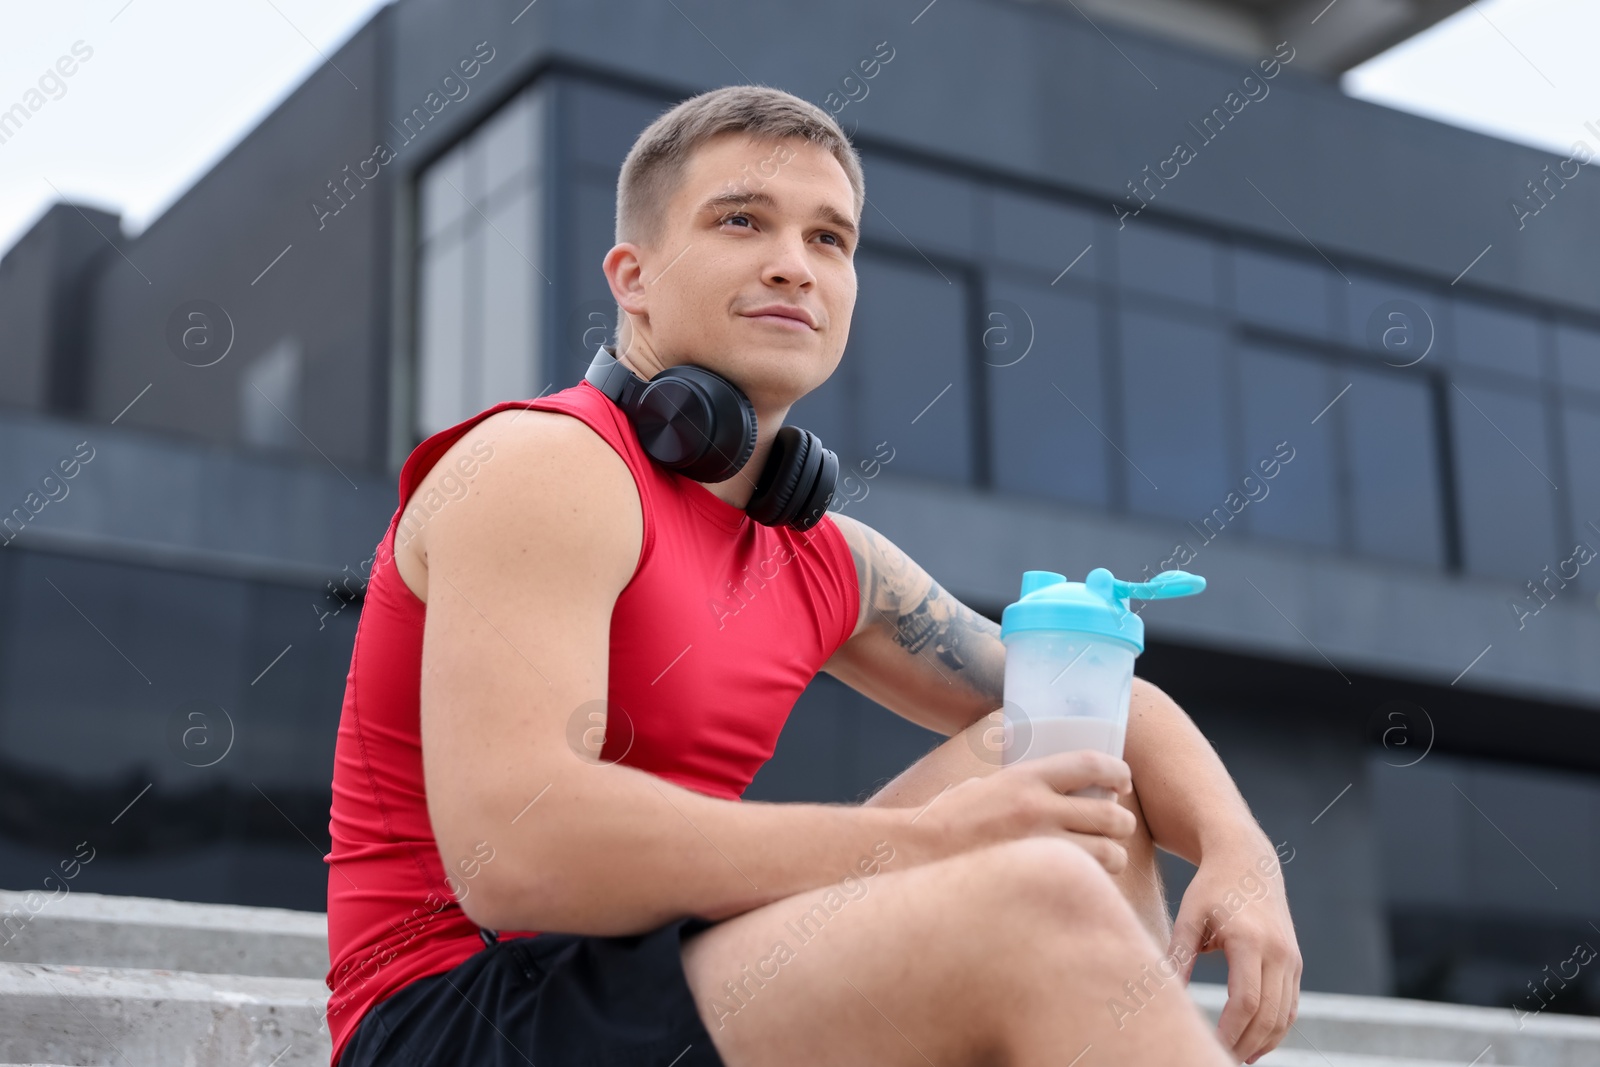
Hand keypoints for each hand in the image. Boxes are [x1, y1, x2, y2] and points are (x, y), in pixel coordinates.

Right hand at [915, 749, 1137, 874]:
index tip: (1121, 781)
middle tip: (1115, 827)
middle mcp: (1038, 809)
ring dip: (1112, 855)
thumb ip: (1021, 786)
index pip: (1090, 763)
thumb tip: (1058, 789)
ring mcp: (1040, 847)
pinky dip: (1093, 881)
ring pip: (1109, 853)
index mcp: (1024, 777)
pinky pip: (1088, 882)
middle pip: (1111, 814)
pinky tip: (1082, 880)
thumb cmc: (945, 821)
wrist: (913, 853)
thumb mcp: (984, 787)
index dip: (1117, 771)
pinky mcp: (1039, 878)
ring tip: (1102, 858)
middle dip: (1120, 822)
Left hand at [1166, 841, 1300, 1063]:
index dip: (1229, 1031)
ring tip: (1236, 1058)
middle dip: (1245, 1044)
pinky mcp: (1295, 962)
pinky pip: (1290, 1005)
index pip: (1245, 1000)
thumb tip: (1166, 994)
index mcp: (1250, 940)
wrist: (1247, 860)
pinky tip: (1254, 1043)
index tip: (1208, 1045)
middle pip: (1267, 1015)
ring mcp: (1291, 958)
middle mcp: (1278, 952)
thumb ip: (1178, 955)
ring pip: (1283, 1016)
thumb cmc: (1211, 887)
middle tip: (1219, 1059)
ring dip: (1263, 1043)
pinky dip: (1276, 1029)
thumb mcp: (1189, 915)